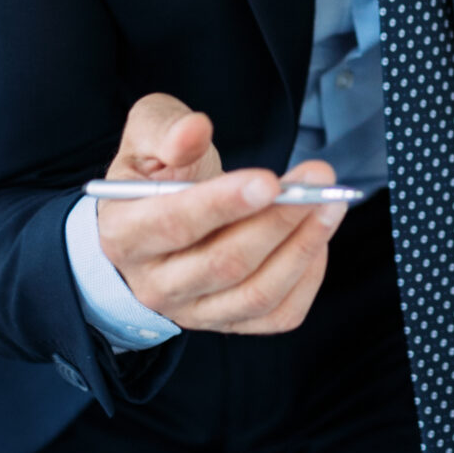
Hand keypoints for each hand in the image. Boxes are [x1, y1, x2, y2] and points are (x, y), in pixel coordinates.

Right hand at [95, 94, 345, 333]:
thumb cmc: (154, 173)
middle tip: (317, 181)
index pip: (173, 225)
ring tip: (330, 204)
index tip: (269, 180)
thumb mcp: (147, 136)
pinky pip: (277, 314)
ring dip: (302, 246)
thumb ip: (167, 129)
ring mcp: (192, 310)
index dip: (223, 204)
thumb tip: (195, 129)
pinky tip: (317, 236)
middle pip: (224, 264)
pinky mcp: (228, 323)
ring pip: (256, 292)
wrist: (152, 219)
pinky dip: (307, 277)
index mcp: (123, 234)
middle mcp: (154, 283)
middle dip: (278, 220)